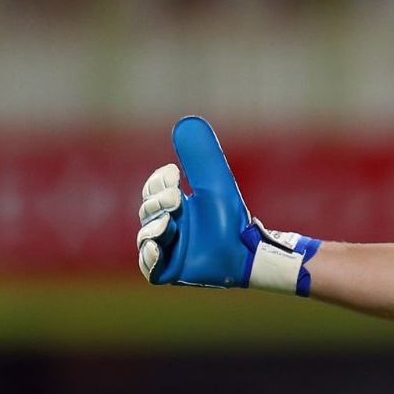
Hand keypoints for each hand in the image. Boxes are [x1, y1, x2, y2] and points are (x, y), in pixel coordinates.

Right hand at [135, 116, 318, 293]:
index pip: (151, 189)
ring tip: (169, 223)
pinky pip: (149, 268)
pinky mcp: (171, 271)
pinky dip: (149, 258)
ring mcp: (167, 250)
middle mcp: (166, 226)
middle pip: (146, 211)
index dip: (158, 181)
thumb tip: (186, 122)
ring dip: (154, 227)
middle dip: (158, 202)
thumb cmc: (233, 219)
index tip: (175, 173)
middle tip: (177, 200)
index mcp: (173, 205)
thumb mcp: (215, 183)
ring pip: (145, 237)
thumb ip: (201, 157)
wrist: (249, 250)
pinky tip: (156, 248)